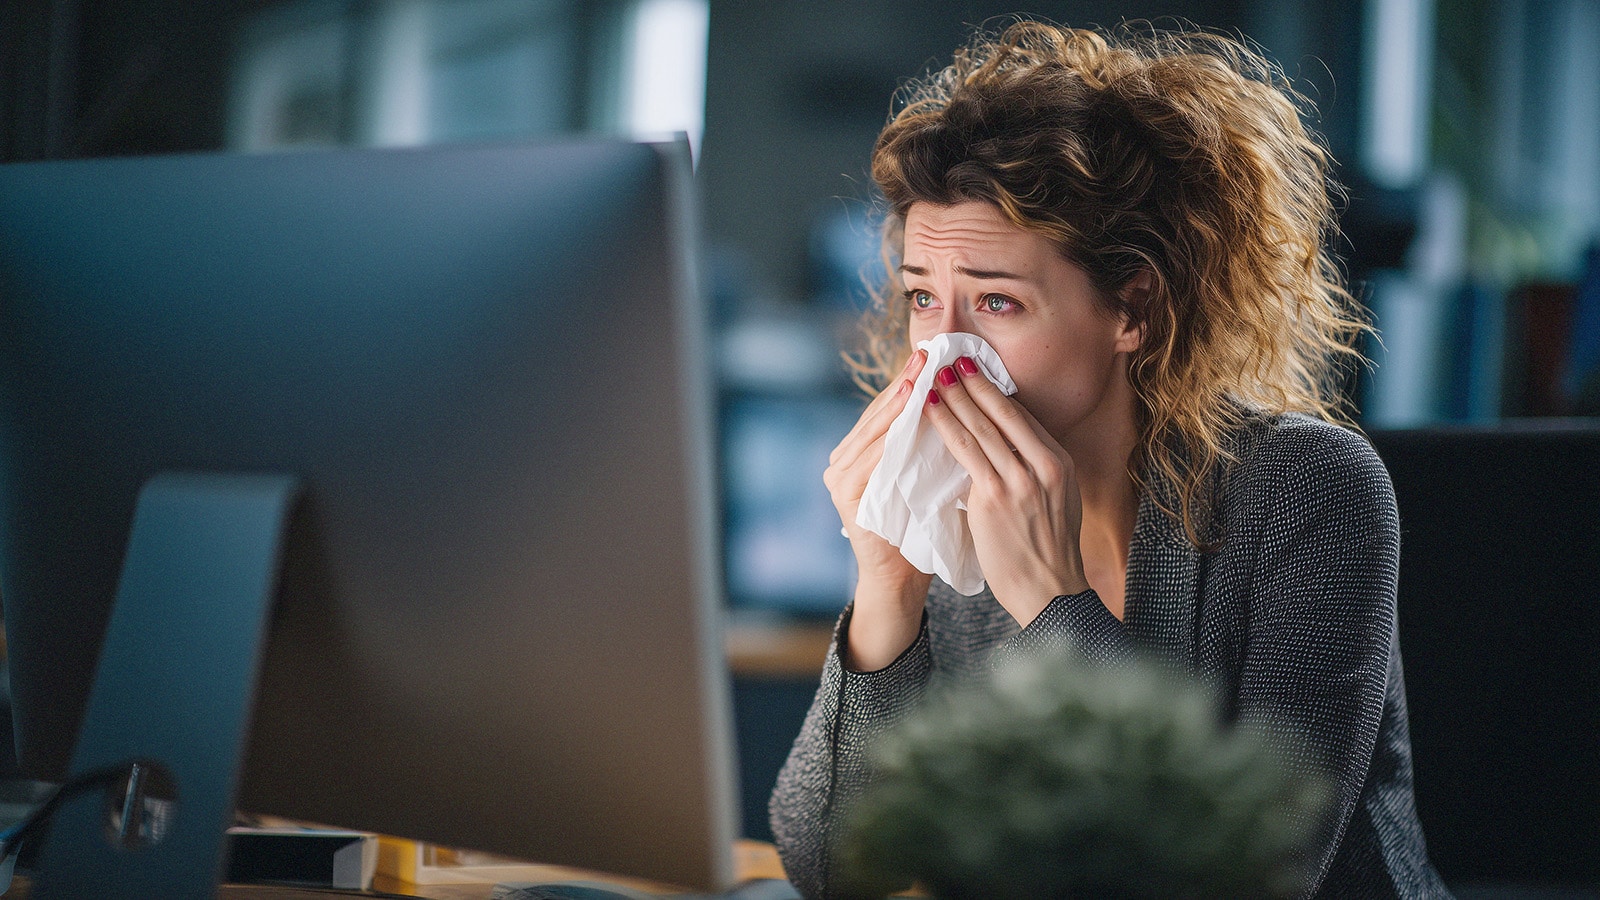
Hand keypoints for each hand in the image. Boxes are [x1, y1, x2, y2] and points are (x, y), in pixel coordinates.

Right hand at [824, 349, 932, 669]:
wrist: (904, 578)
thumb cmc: (925, 525)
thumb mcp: (931, 473)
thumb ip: (933, 440)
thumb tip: (966, 395)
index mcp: (865, 451)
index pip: (891, 409)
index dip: (914, 381)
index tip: (937, 354)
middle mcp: (845, 459)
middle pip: (879, 413)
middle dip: (904, 383)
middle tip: (927, 354)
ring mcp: (840, 476)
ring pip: (873, 431)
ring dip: (896, 404)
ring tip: (918, 379)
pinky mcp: (845, 495)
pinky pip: (869, 459)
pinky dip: (889, 437)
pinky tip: (908, 419)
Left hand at [923, 356, 1090, 625]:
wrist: (1050, 593)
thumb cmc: (1045, 551)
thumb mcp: (1053, 501)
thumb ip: (1031, 472)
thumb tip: (1002, 447)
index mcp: (1059, 462)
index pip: (1021, 416)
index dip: (993, 390)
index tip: (972, 369)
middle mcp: (1044, 464)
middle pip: (1002, 412)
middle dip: (971, 381)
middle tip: (947, 356)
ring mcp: (1021, 479)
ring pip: (980, 426)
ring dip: (951, 395)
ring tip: (930, 374)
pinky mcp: (995, 497)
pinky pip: (963, 451)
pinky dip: (942, 424)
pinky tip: (926, 409)